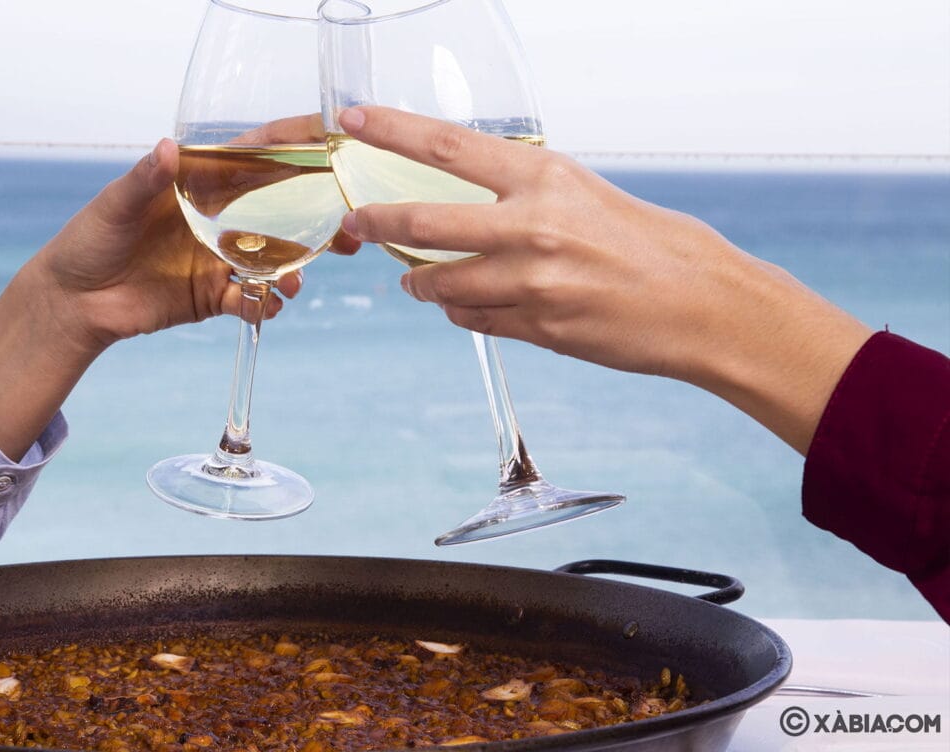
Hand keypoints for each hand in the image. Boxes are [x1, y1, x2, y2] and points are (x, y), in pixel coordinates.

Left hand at [0, 138, 356, 459]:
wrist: (72, 303)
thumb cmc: (87, 241)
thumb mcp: (114, 206)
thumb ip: (145, 180)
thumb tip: (169, 148)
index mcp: (197, 185)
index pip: (252, 159)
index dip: (290, 149)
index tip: (327, 144)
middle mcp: (215, 219)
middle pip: (277, 213)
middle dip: (315, 221)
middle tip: (345, 233)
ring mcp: (217, 258)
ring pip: (271, 259)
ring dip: (291, 269)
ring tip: (294, 282)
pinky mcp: (211, 296)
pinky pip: (249, 299)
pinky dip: (263, 304)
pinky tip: (267, 306)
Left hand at [336, 106, 871, 452]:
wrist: (703, 303)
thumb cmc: (649, 241)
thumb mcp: (585, 192)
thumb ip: (525, 194)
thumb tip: (471, 197)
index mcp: (544, 178)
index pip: (447, 145)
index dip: (391, 130)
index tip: (351, 121)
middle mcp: (531, 226)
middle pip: (423, 221)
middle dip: (377, 223)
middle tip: (359, 222)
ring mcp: (531, 282)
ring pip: (440, 283)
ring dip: (419, 281)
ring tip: (414, 278)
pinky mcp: (537, 328)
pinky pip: (473, 319)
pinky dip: (461, 311)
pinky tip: (466, 304)